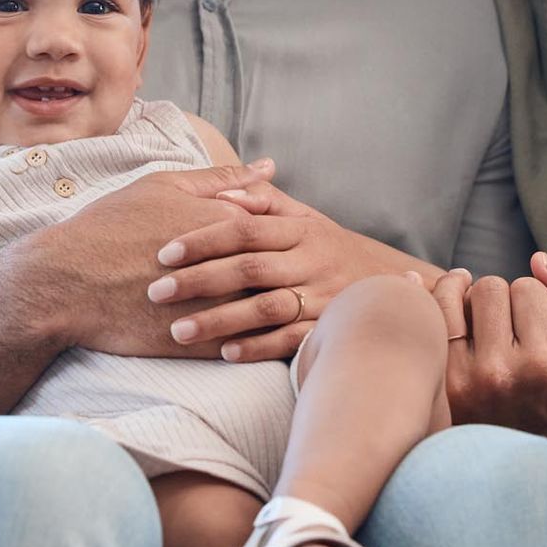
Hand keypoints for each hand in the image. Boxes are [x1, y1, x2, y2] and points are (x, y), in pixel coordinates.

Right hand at [41, 160, 280, 357]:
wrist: (68, 281)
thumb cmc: (112, 225)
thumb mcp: (165, 185)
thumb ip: (223, 178)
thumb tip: (269, 167)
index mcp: (226, 222)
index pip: (279, 230)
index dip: (285, 237)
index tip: (285, 243)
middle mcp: (230, 265)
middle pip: (281, 273)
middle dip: (292, 276)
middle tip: (297, 278)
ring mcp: (217, 307)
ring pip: (269, 313)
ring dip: (282, 313)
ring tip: (287, 312)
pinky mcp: (201, 342)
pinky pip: (246, 348)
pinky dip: (257, 345)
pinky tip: (258, 340)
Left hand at [144, 180, 426, 361]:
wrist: (391, 287)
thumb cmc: (330, 248)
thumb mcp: (305, 217)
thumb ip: (263, 203)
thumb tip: (222, 193)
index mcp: (301, 230)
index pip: (245, 230)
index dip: (203, 240)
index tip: (163, 253)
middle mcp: (312, 262)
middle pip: (249, 268)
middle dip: (199, 280)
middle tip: (155, 292)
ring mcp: (321, 298)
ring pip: (265, 308)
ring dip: (220, 320)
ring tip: (178, 332)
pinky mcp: (327, 331)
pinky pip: (290, 340)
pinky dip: (258, 347)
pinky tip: (224, 353)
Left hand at [434, 251, 546, 437]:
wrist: (518, 459)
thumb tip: (538, 260)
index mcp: (544, 364)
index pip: (529, 287)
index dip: (532, 301)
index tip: (533, 327)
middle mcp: (499, 373)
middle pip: (489, 287)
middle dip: (498, 300)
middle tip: (504, 330)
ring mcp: (458, 380)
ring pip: (451, 294)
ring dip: (463, 300)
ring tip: (476, 324)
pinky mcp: (429, 382)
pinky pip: (421, 314)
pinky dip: (429, 304)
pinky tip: (444, 319)